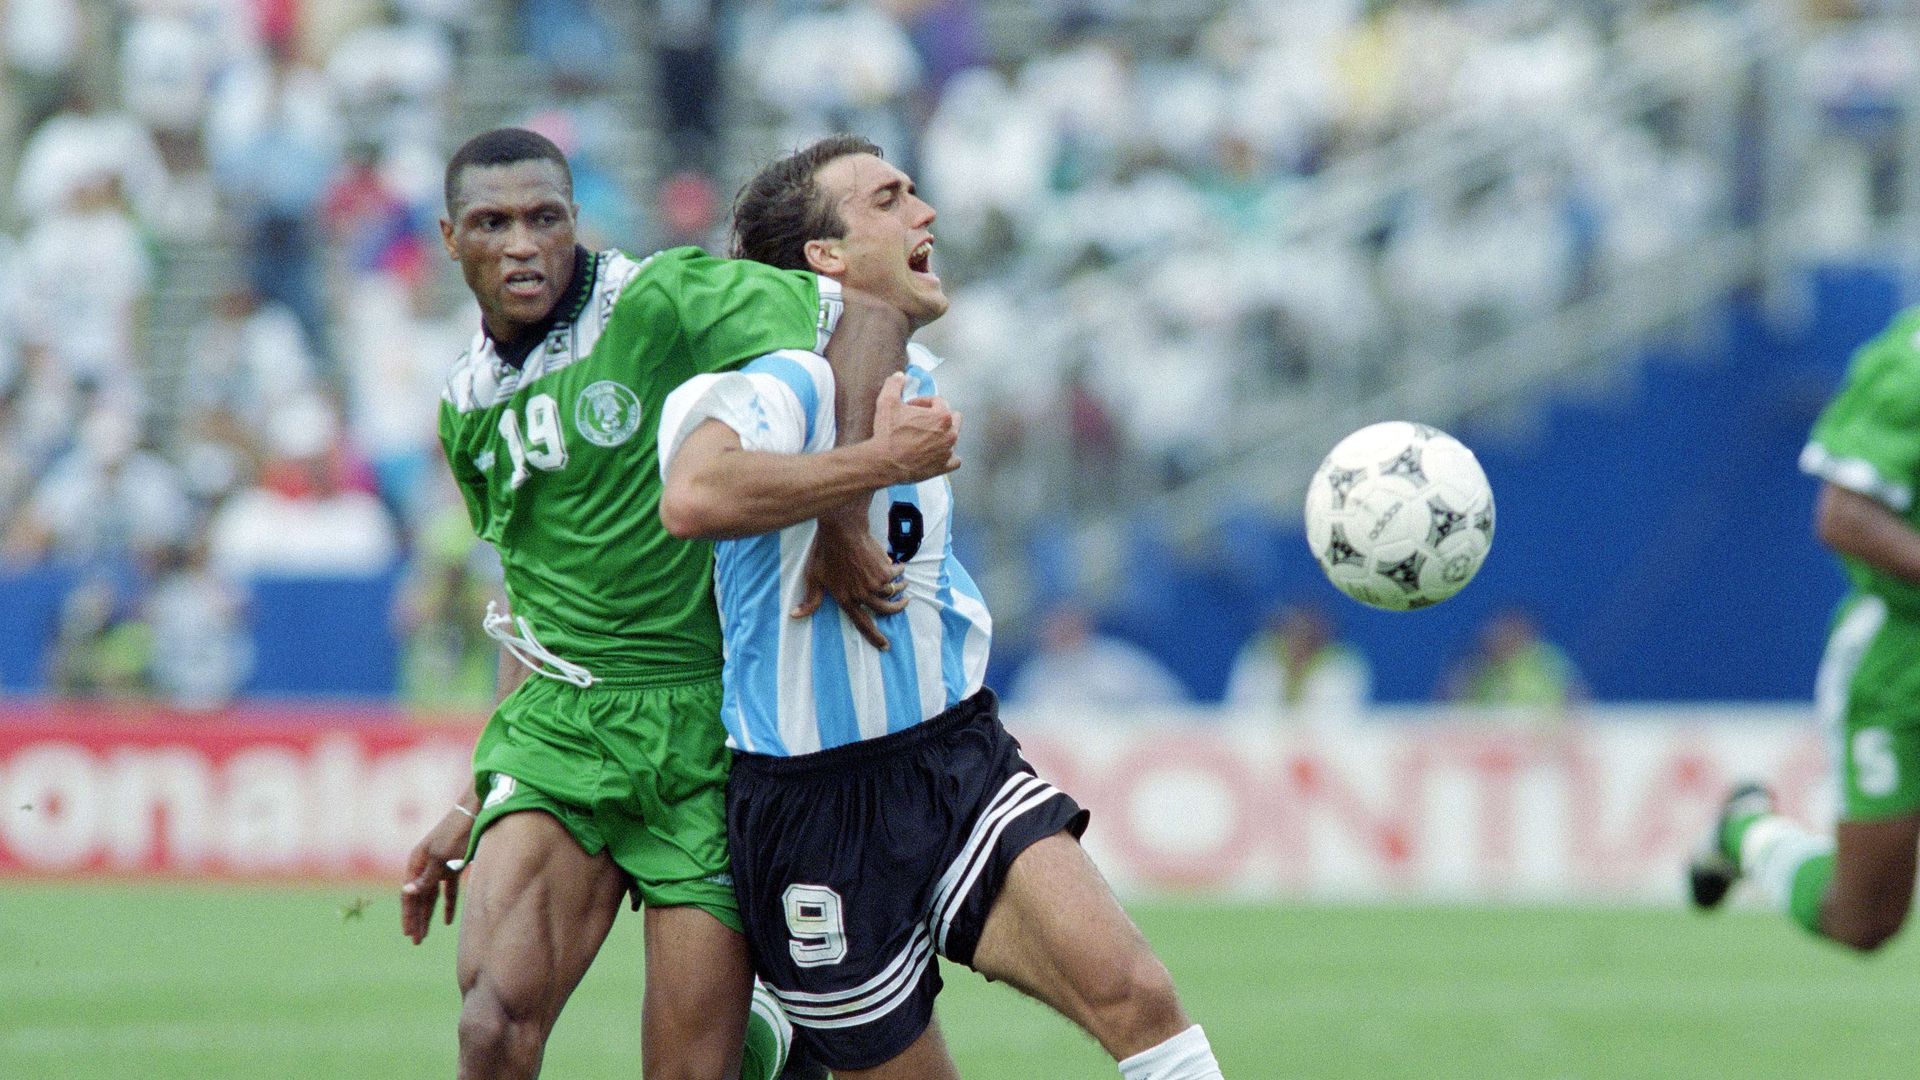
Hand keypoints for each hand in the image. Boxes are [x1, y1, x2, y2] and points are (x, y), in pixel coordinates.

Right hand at [400, 805, 474, 943]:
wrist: (477, 810)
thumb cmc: (458, 832)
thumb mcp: (441, 857)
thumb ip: (426, 877)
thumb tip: (406, 892)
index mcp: (417, 861)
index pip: (408, 894)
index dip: (408, 915)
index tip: (409, 934)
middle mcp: (425, 864)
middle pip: (419, 897)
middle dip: (417, 919)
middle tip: (417, 941)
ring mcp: (439, 864)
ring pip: (432, 895)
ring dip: (429, 914)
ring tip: (427, 934)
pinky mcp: (454, 864)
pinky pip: (447, 889)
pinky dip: (447, 904)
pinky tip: (448, 920)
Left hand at [794, 505, 903, 649]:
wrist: (842, 531)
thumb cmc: (825, 552)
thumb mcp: (814, 577)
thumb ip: (811, 599)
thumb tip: (795, 615)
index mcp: (845, 599)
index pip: (862, 624)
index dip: (874, 637)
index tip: (885, 646)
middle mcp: (862, 595)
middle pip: (886, 609)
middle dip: (898, 608)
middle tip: (904, 603)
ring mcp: (874, 583)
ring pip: (893, 592)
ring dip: (900, 588)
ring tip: (902, 584)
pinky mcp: (884, 570)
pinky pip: (896, 575)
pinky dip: (899, 571)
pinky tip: (899, 566)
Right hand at [874, 373, 959, 483]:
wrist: (884, 462)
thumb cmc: (888, 432)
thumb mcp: (887, 402)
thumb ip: (894, 384)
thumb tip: (899, 375)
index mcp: (942, 416)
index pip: (938, 401)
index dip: (922, 402)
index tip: (910, 407)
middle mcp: (950, 433)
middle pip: (953, 417)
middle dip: (939, 416)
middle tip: (920, 420)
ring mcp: (948, 451)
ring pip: (953, 437)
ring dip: (942, 435)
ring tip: (924, 436)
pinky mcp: (944, 467)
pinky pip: (954, 460)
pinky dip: (947, 456)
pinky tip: (936, 454)